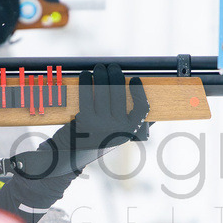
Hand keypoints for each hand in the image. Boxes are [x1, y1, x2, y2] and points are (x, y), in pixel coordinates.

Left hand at [13, 64, 149, 178]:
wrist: (69, 156)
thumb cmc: (95, 141)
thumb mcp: (116, 137)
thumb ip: (132, 127)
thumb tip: (154, 116)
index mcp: (128, 132)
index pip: (141, 110)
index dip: (139, 92)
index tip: (134, 79)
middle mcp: (117, 129)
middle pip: (119, 94)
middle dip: (116, 75)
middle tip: (112, 66)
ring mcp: (100, 125)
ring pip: (104, 91)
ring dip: (101, 74)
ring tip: (99, 68)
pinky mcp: (84, 121)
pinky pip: (87, 95)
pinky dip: (86, 82)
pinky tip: (85, 75)